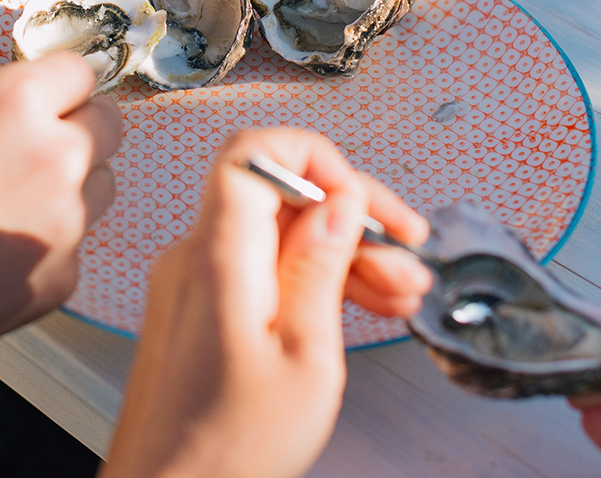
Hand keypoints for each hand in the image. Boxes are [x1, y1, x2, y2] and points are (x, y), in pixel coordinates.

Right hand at [0, 52, 121, 477]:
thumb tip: (26, 123)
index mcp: (17, 100)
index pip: (82, 73)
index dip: (61, 89)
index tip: (50, 102)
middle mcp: (56, 154)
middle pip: (108, 129)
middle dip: (77, 135)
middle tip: (30, 156)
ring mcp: (66, 222)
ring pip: (101, 191)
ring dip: (69, 193)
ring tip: (1, 211)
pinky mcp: (60, 280)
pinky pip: (71, 251)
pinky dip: (42, 253)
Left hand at [101, 129, 430, 477]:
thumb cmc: (227, 451)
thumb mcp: (306, 359)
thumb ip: (320, 268)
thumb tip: (339, 201)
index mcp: (219, 259)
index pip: (253, 154)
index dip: (314, 156)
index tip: (363, 196)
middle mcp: (196, 257)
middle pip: (276, 193)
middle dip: (349, 214)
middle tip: (407, 253)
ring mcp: (193, 281)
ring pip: (275, 232)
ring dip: (342, 252)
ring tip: (401, 293)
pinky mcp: (199, 308)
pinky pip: (259, 267)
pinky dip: (309, 276)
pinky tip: (361, 305)